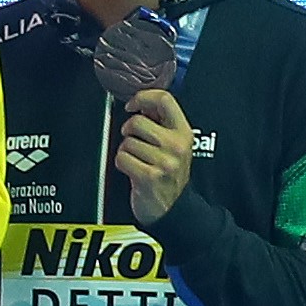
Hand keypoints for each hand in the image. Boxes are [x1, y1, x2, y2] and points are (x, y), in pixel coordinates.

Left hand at [114, 87, 195, 224]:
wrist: (173, 207)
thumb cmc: (169, 174)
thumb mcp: (176, 145)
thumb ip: (162, 123)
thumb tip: (141, 104)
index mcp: (183, 132)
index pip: (164, 99)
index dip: (142, 97)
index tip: (132, 105)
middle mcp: (176, 146)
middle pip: (137, 122)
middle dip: (128, 131)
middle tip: (134, 141)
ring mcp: (164, 162)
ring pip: (126, 142)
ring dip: (126, 151)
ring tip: (138, 160)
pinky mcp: (149, 176)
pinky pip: (121, 158)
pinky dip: (122, 164)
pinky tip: (133, 170)